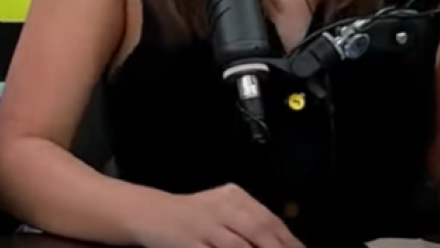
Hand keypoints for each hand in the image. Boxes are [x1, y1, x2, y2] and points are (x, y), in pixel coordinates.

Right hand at [135, 184, 303, 247]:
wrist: (150, 213)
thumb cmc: (191, 215)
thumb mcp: (222, 209)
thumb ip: (250, 224)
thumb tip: (283, 242)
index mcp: (233, 196)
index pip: (269, 220)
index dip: (289, 241)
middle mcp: (221, 206)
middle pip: (259, 230)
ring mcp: (205, 225)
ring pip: (240, 245)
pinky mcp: (190, 242)